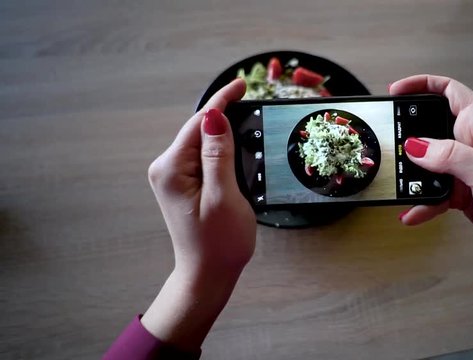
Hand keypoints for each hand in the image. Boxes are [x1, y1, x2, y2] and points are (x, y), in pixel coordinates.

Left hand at [141, 79, 255, 350]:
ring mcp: (172, 176)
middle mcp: (166, 168)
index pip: (198, 124)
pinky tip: (235, 149)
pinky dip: (220, 151)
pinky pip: (202, 157)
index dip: (221, 101)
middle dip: (224, 118)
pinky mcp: (182, 184)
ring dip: (224, 136)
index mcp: (172, 169)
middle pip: (199, 130)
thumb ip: (219, 155)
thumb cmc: (219, 242)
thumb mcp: (224, 196)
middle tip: (251, 103)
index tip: (241, 84)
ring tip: (247, 125)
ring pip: (202, 143)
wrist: (208, 274)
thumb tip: (214, 116)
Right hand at [391, 75, 472, 262]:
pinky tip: (413, 212)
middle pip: (430, 127)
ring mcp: (467, 167)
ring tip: (400, 185)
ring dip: (413, 175)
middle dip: (408, 136)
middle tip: (389, 146)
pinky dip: (423, 202)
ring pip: (428, 163)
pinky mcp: (463, 191)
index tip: (394, 92)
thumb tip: (415, 145)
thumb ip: (450, 156)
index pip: (448, 91)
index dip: (420, 85)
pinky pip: (434, 191)